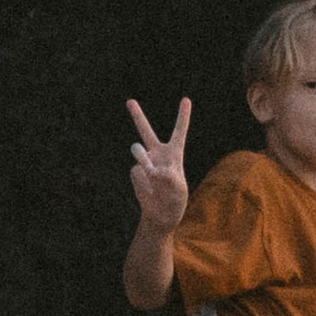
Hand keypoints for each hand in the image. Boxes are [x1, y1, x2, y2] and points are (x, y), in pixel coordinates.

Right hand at [126, 94, 191, 233]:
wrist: (160, 216)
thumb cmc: (175, 202)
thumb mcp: (178, 190)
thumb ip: (166, 175)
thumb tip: (148, 167)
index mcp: (175, 154)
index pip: (179, 132)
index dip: (183, 116)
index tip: (186, 99)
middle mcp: (158, 154)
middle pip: (146, 132)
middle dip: (137, 116)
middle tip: (129, 101)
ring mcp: (145, 163)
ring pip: (141, 155)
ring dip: (145, 162)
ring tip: (154, 177)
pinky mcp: (136, 172)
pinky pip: (137, 172)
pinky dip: (143, 181)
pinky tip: (149, 190)